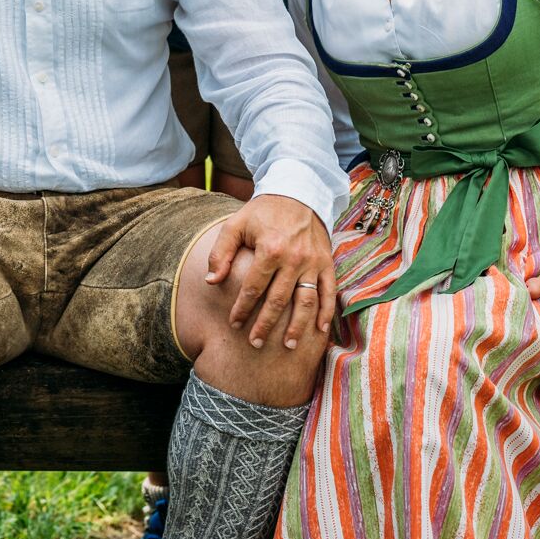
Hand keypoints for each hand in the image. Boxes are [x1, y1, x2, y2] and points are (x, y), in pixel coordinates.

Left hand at [206, 194, 334, 349]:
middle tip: (255, 343)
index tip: (234, 323)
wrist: (298, 192)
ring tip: (287, 346)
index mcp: (270, 249)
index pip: (253, 287)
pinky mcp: (326, 262)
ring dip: (297, 326)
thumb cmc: (263, 212)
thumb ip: (221, 253)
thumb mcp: (236, 224)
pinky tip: (320, 331)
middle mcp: (294, 258)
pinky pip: (329, 291)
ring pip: (306, 301)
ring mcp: (313, 262)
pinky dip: (327, 312)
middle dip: (265, 325)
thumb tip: (210, 282)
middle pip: (278, 300)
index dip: (242, 308)